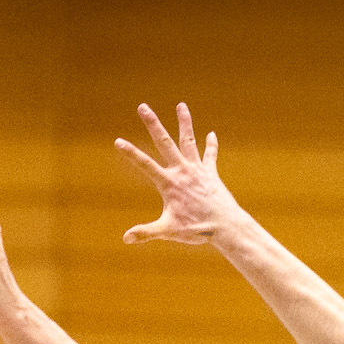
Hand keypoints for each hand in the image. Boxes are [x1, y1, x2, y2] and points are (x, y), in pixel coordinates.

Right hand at [114, 102, 243, 246]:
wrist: (225, 225)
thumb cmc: (196, 230)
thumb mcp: (168, 232)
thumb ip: (146, 233)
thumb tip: (125, 238)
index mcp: (169, 183)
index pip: (145, 165)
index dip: (130, 153)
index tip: (118, 141)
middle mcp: (182, 171)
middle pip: (165, 142)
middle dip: (153, 124)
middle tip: (143, 107)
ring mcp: (198, 170)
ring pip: (188, 140)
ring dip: (185, 122)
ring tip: (181, 105)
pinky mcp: (210, 173)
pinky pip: (210, 155)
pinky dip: (210, 145)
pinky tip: (210, 134)